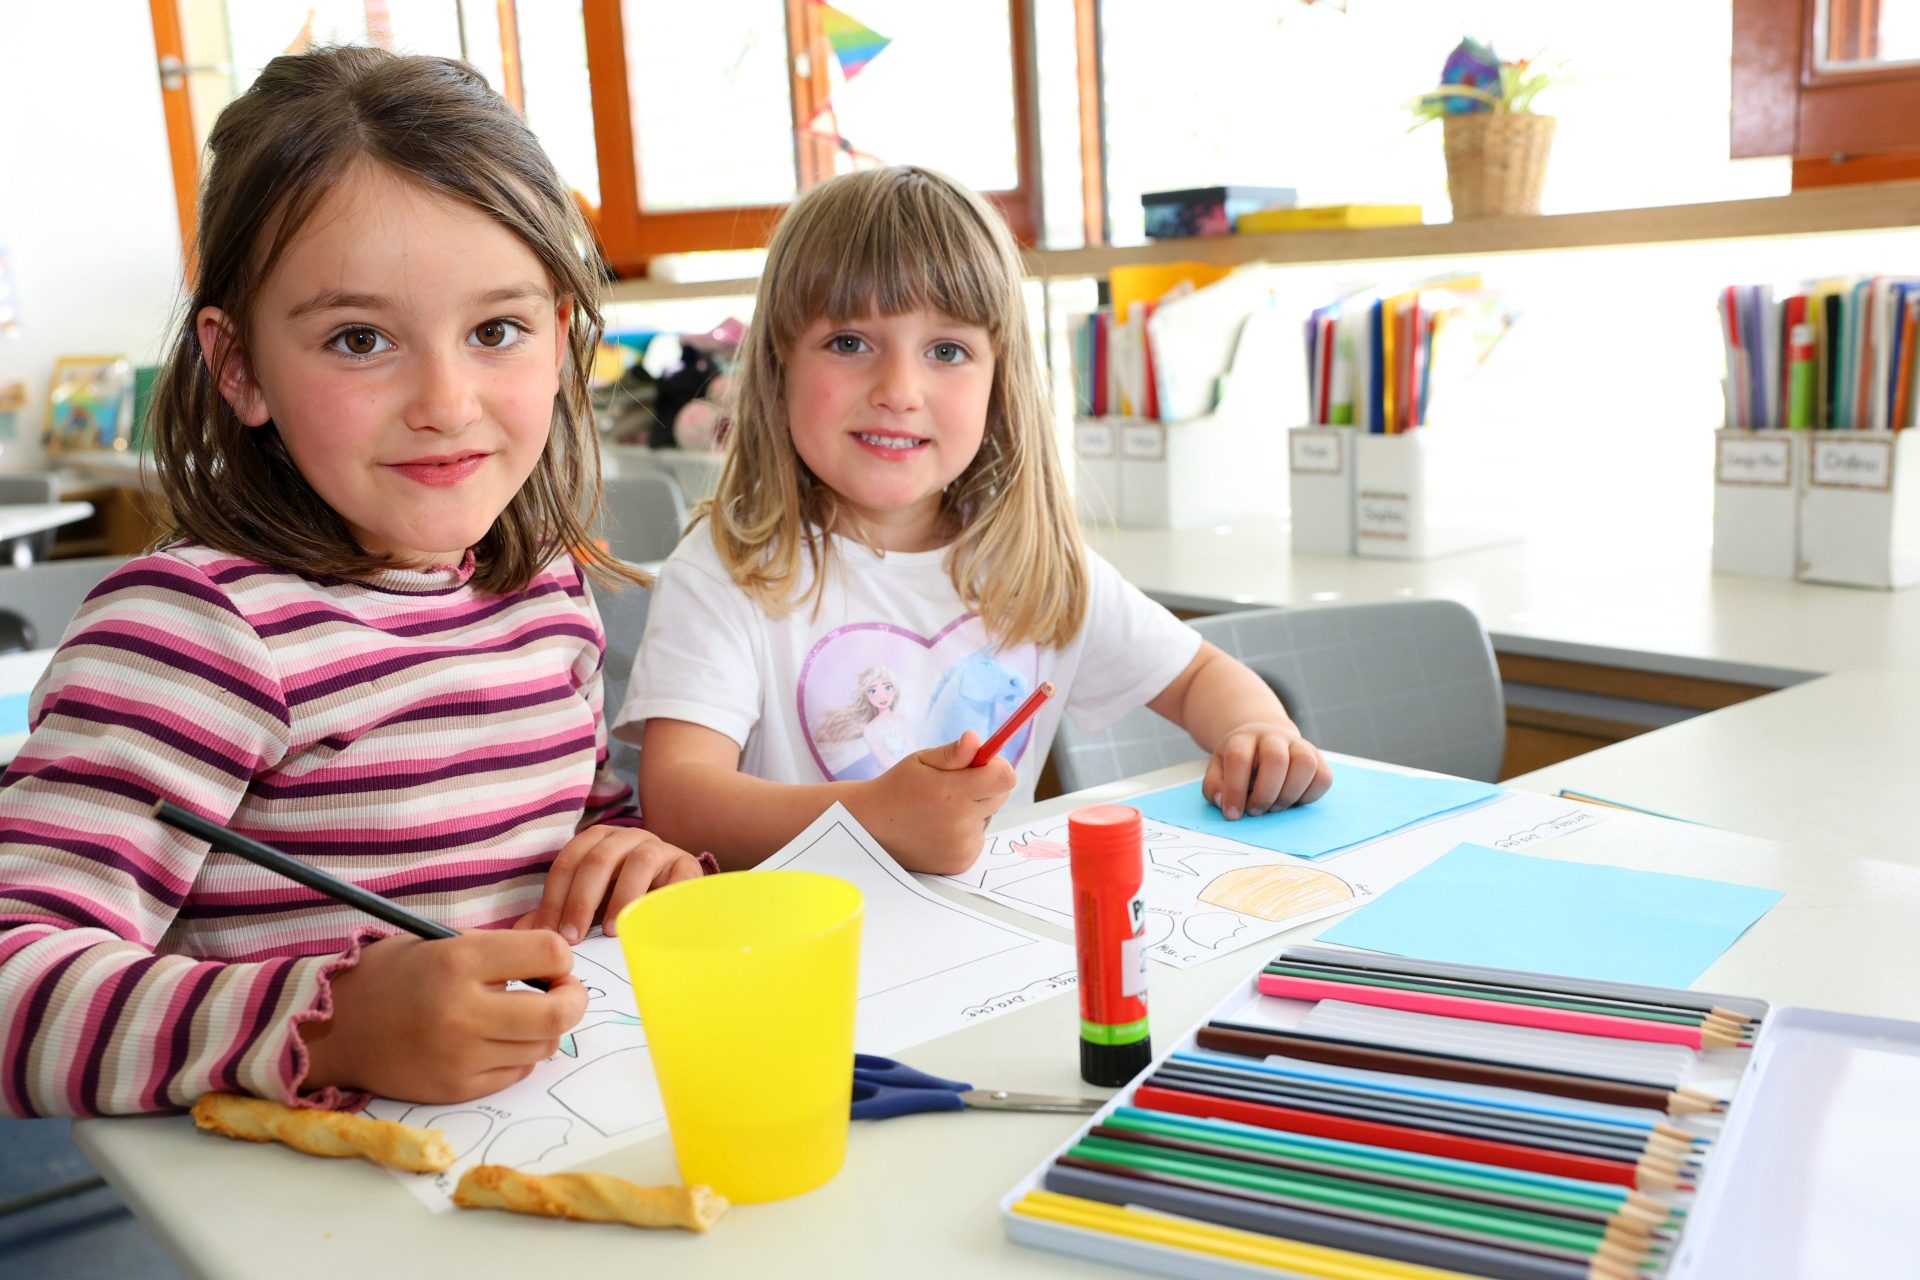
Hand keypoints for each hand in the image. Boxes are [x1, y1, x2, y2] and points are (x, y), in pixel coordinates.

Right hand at [300, 930, 586, 1102]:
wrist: (332, 1030)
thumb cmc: (391, 976)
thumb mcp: (440, 942)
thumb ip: (498, 950)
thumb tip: (558, 963)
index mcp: (458, 961)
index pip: (552, 953)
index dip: (561, 957)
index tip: (549, 962)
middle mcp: (463, 1011)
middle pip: (561, 1012)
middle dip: (572, 998)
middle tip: (560, 991)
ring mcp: (461, 1056)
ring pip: (545, 1045)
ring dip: (544, 1028)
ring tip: (519, 1014)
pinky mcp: (457, 1088)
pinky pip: (517, 1071)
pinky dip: (519, 1054)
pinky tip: (495, 1040)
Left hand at [516, 825, 705, 941]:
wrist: (676, 898)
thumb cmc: (624, 901)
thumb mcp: (589, 906)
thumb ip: (559, 914)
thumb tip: (523, 932)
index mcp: (597, 842)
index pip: (568, 862)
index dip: (554, 898)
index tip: (550, 934)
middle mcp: (627, 837)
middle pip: (598, 859)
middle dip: (581, 900)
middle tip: (573, 937)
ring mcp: (659, 848)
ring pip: (638, 861)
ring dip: (621, 897)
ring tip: (613, 931)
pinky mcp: (687, 864)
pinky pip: (676, 875)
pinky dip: (661, 898)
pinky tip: (649, 923)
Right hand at [852, 732, 1014, 874]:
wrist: (872, 827)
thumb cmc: (898, 787)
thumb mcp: (921, 762)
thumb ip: (953, 753)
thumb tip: (976, 739)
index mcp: (952, 793)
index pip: (1004, 778)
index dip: (997, 767)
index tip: (980, 764)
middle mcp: (960, 823)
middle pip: (1001, 796)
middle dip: (985, 786)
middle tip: (955, 786)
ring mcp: (962, 846)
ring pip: (988, 817)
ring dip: (974, 810)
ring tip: (940, 810)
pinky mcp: (961, 861)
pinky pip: (978, 837)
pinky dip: (966, 830)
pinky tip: (940, 827)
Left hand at [1204, 722, 1332, 818]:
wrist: (1263, 739)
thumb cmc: (1241, 761)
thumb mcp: (1218, 769)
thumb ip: (1214, 787)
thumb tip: (1224, 803)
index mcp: (1244, 739)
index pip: (1239, 758)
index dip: (1235, 789)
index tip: (1233, 814)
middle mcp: (1273, 737)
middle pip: (1276, 759)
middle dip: (1266, 793)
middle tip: (1256, 811)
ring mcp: (1299, 745)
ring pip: (1305, 764)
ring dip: (1290, 794)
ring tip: (1275, 807)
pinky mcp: (1318, 758)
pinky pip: (1323, 777)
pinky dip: (1310, 796)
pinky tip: (1293, 800)